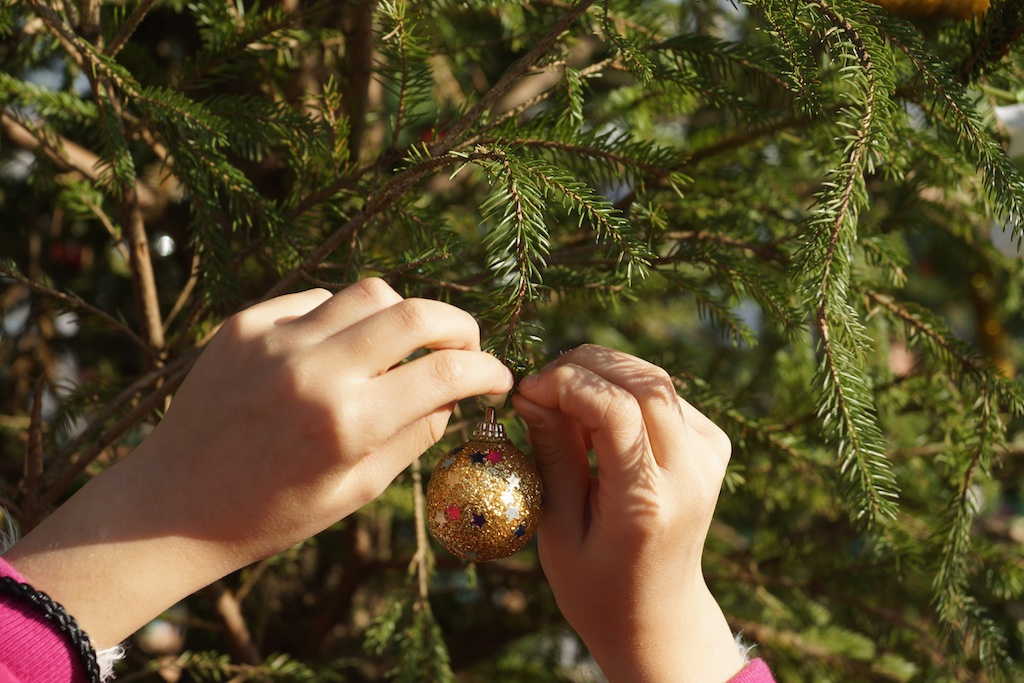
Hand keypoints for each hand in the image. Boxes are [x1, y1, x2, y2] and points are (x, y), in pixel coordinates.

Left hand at [5, 279, 512, 646]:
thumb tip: (453, 394)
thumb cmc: (271, 513)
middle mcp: (315, 370)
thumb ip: (414, 435)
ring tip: (401, 346)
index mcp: (348, 424)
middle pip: (417, 313)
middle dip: (459, 326)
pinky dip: (345, 319)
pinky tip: (339, 350)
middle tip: (465, 346)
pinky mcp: (245, 323)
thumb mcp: (356, 489)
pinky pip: (318, 300)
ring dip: (402, 314)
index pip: (446, 374)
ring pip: (370, 292)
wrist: (172, 504)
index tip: (498, 378)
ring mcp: (276, 339)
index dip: (487, 371)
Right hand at [512, 345, 743, 682]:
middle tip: (539, 384)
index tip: (526, 390)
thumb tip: (531, 391)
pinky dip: (623, 388)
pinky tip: (594, 415)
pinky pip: (664, 394)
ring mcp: (711, 457)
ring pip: (655, 379)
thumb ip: (552, 452)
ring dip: (602, 372)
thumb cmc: (595, 584)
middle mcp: (691, 474)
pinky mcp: (715, 446)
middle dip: (583, 365)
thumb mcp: (556, 526)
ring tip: (559, 398)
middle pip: (644, 382)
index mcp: (647, 504)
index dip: (566, 385)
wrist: (659, 616)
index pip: (618, 411)